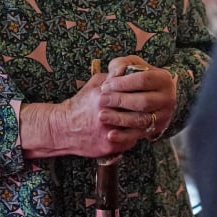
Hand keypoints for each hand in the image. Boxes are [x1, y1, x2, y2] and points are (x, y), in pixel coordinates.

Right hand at [21, 74, 147, 158]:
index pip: (132, 94)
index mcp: (104, 97)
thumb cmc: (80, 104)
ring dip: (143, 124)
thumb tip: (129, 70)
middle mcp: (106, 115)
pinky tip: (134, 130)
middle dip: (146, 109)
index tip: (148, 92)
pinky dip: (134, 136)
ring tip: (146, 118)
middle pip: (137, 112)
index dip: (142, 93)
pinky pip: (130, 141)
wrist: (63, 128)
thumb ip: (111, 77)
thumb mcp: (93, 84)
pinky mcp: (109, 146)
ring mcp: (108, 132)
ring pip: (136, 128)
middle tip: (152, 106)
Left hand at [98, 56, 177, 139]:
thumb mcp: (132, 65)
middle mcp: (167, 98)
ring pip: (141, 120)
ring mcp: (163, 115)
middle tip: (102, 100)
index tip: (106, 85)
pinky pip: (139, 134)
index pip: (143, 80)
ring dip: (120, 119)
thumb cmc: (138, 76)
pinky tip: (110, 135)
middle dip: (120, 101)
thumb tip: (115, 74)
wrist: (154, 94)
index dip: (123, 83)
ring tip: (102, 115)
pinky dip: (124, 136)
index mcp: (163, 79)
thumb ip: (122, 65)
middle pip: (143, 101)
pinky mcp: (156, 129)